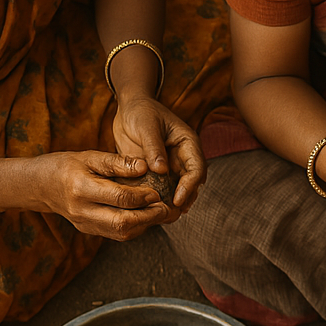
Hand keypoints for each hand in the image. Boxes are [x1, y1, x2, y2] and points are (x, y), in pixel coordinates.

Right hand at [31, 150, 182, 238]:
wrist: (39, 186)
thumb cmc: (66, 165)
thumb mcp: (89, 156)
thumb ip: (117, 162)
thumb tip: (146, 166)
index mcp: (81, 188)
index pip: (119, 198)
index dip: (142, 197)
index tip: (157, 192)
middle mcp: (82, 211)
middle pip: (122, 223)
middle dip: (149, 217)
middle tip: (166, 208)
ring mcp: (85, 224)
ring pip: (121, 233)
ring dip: (145, 225)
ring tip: (161, 213)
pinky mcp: (88, 230)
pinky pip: (116, 235)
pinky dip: (135, 228)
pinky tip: (146, 217)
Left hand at [113, 94, 205, 213]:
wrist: (128, 107)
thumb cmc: (141, 111)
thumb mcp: (147, 126)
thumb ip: (154, 148)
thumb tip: (161, 170)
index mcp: (188, 143)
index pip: (197, 168)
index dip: (189, 186)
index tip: (177, 199)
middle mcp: (182, 157)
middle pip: (191, 184)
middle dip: (183, 200)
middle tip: (171, 214)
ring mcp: (171, 165)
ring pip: (177, 189)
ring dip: (171, 203)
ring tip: (162, 217)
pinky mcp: (157, 171)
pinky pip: (161, 188)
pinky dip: (157, 199)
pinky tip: (149, 209)